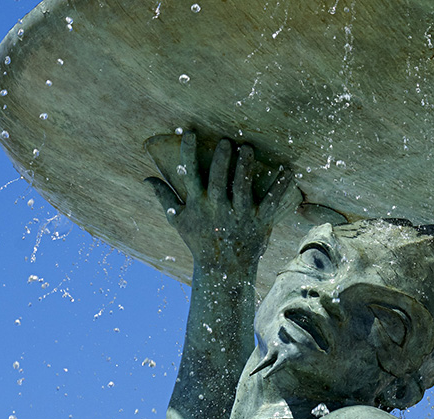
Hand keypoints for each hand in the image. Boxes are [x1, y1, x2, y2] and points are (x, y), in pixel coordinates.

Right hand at [146, 130, 291, 271]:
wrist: (223, 271)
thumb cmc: (200, 242)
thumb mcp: (179, 221)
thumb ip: (164, 198)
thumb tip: (146, 179)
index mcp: (198, 205)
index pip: (190, 173)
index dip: (188, 152)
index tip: (189, 133)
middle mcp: (218, 209)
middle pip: (218, 178)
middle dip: (221, 158)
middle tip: (226, 142)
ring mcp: (239, 215)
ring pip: (242, 185)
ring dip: (244, 165)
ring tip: (247, 148)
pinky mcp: (258, 222)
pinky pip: (271, 201)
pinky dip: (280, 186)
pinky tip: (287, 170)